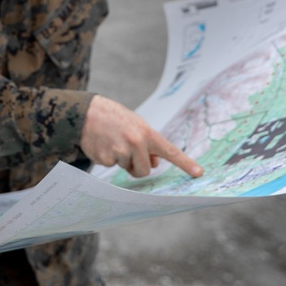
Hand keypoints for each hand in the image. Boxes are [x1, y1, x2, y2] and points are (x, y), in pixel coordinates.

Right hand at [80, 95, 202, 177]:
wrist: (87, 112)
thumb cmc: (114, 118)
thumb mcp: (136, 125)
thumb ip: (148, 142)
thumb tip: (155, 163)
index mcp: (146, 133)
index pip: (170, 151)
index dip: (186, 163)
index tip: (199, 173)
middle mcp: (136, 143)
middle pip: (145, 170)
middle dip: (137, 164)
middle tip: (126, 147)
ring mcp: (120, 152)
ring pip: (129, 170)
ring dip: (123, 161)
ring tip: (113, 142)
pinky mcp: (105, 159)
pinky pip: (112, 167)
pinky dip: (108, 158)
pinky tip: (102, 144)